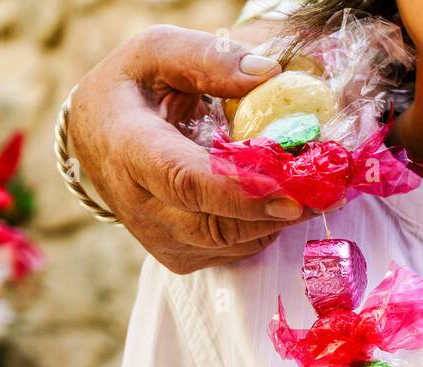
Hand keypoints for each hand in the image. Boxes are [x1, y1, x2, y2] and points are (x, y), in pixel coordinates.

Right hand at [69, 25, 314, 274]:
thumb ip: (208, 59)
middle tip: (326, 189)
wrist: (95, 138)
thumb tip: (268, 74)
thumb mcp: (157, 53)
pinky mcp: (177, 257)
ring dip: (276, 220)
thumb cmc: (130, 89)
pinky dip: (262, 227)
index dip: (241, 192)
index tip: (292, 192)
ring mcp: (158, 239)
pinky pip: (232, 250)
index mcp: (130, 149)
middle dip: (276, 211)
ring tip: (310, 187)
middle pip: (216, 224)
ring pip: (231, 243)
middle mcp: (139, 206)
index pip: (186, 181)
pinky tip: (276, 198)